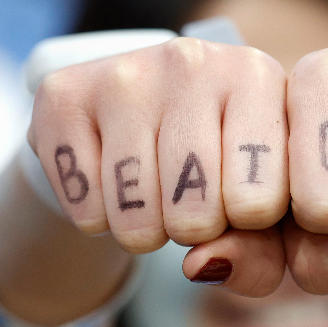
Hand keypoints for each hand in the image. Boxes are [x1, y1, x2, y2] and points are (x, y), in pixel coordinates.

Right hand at [28, 38, 291, 294]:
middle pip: (196, 214)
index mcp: (258, 78)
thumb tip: (202, 265)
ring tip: (154, 198)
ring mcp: (126, 73)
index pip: (260, 204)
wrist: (144, 116)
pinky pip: (84, 207)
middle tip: (192, 203)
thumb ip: (260, 253)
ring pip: (136, 214)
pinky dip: (96, 219)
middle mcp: (194, 61)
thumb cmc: (223, 167)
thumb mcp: (263, 208)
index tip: (243, 200)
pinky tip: (111, 185)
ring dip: (145, 231)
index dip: (248, 226)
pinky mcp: (64, 94)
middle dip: (194, 231)